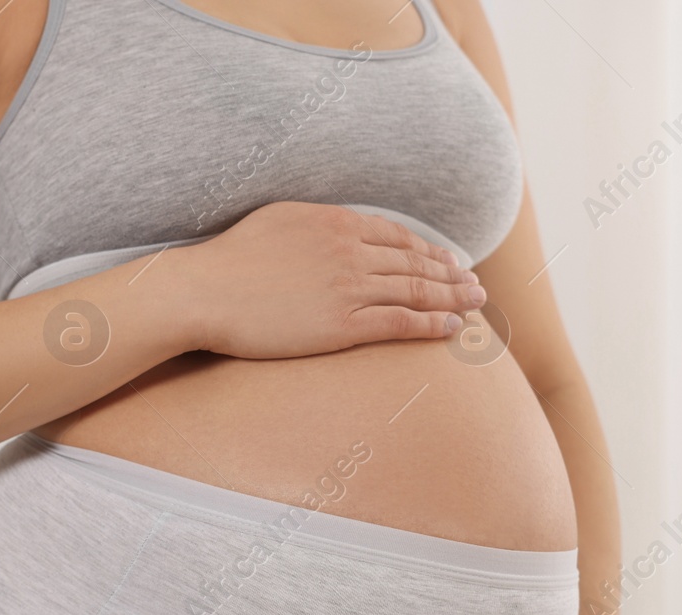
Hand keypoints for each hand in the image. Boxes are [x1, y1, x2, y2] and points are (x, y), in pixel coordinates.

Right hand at [177, 201, 487, 359]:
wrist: (205, 291)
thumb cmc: (230, 259)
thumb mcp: (278, 220)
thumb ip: (315, 223)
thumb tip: (335, 228)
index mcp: (335, 222)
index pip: (397, 236)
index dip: (429, 249)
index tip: (449, 260)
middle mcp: (350, 251)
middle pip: (416, 262)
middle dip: (452, 273)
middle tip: (476, 283)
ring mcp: (349, 287)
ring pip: (417, 290)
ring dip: (453, 297)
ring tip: (475, 304)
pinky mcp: (342, 324)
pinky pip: (400, 322)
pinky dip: (432, 324)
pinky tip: (451, 328)